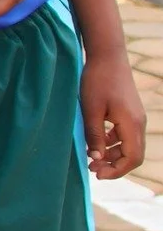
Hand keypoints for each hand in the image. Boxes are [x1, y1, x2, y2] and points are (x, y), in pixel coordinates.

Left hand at [82, 56, 146, 178]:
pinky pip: (124, 135)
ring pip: (129, 145)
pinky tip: (96, 142)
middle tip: (92, 169)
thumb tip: (95, 158)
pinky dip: (113, 143)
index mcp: (132, 124)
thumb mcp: (91, 110)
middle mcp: (138, 123)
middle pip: (133, 155)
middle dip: (114, 165)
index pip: (132, 158)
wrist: (107, 57)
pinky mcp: (129, 113)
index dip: (117, 171)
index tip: (97, 174)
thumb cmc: (97, 81)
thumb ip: (94, 135)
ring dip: (112, 155)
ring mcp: (135, 117)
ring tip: (91, 158)